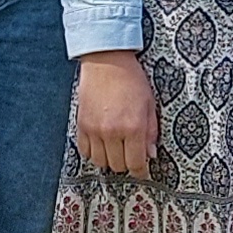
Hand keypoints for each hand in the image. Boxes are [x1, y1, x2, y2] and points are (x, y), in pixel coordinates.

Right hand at [77, 49, 158, 177]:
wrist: (106, 62)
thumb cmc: (131, 80)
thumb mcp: (149, 104)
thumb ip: (151, 132)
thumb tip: (151, 154)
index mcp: (133, 127)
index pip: (136, 164)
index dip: (141, 171)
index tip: (142, 171)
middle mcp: (113, 132)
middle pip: (118, 166)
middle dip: (126, 164)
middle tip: (130, 155)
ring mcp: (95, 130)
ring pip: (100, 162)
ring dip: (109, 159)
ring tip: (116, 149)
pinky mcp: (81, 125)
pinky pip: (85, 151)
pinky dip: (93, 152)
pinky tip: (101, 143)